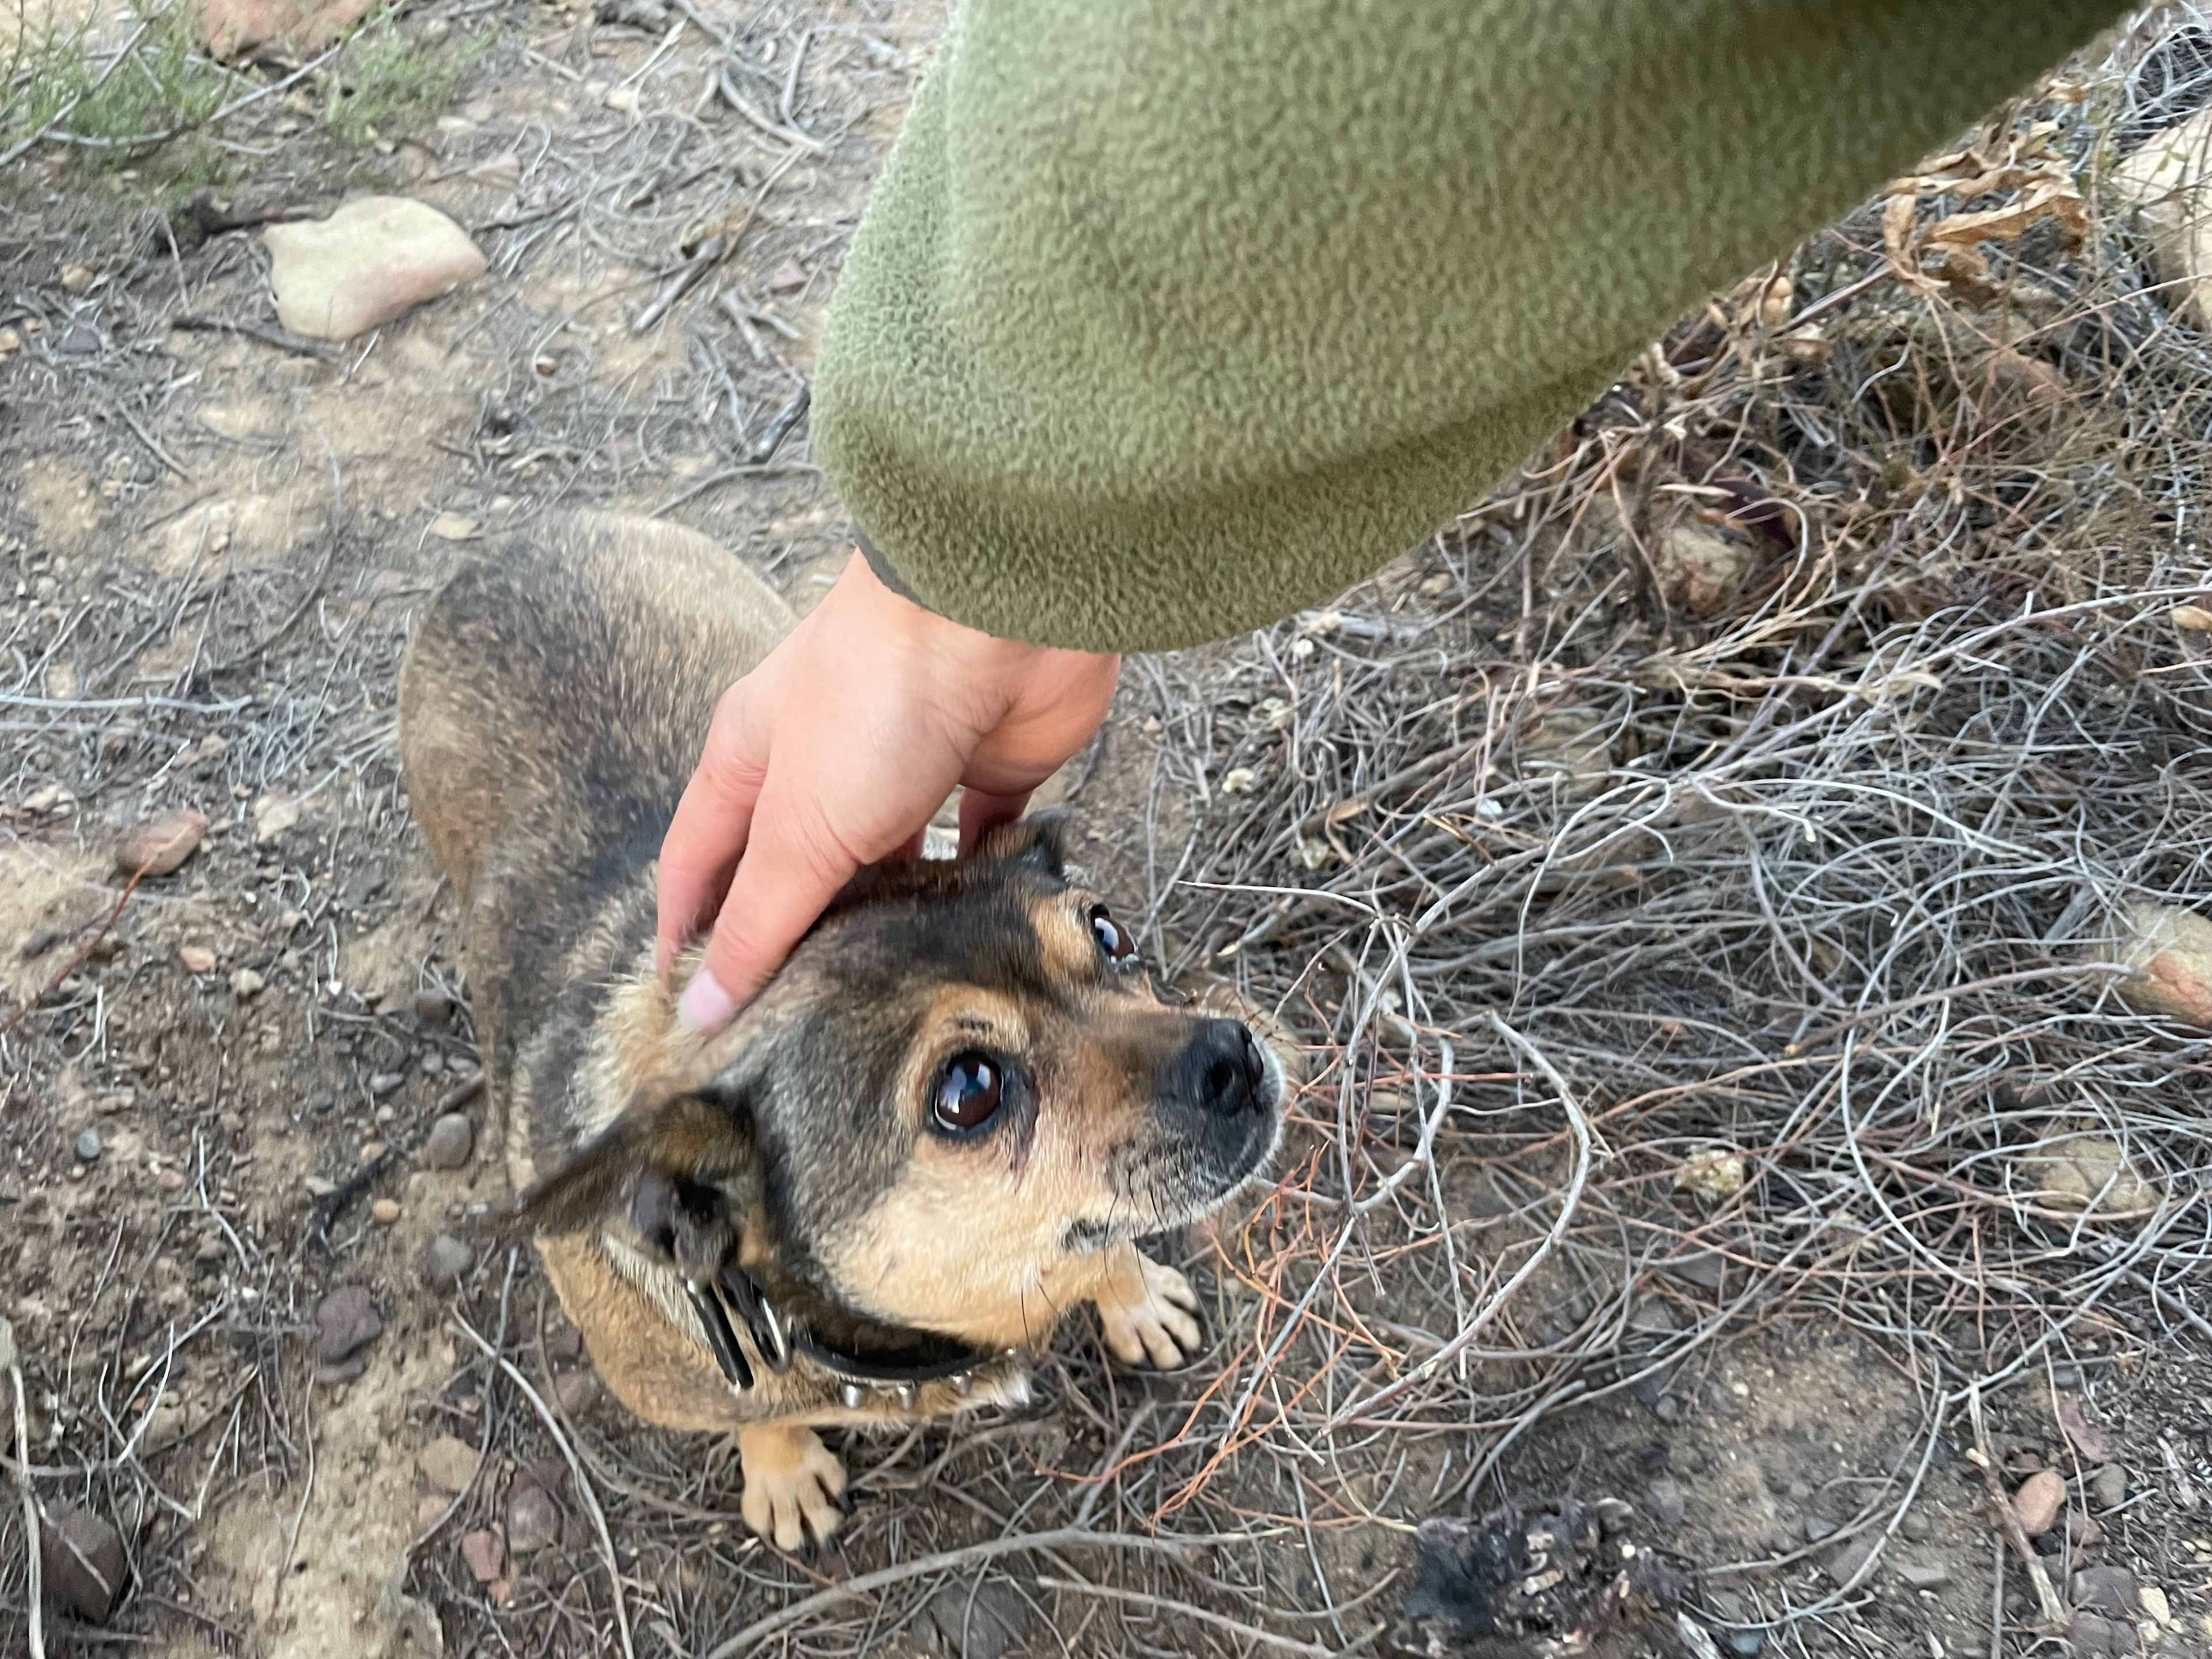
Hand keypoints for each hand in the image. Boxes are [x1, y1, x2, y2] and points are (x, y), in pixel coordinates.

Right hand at [657, 551, 1119, 1029]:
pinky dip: (971, 893)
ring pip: (888, 870)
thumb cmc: (874, 693)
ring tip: (885, 1010)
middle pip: (794, 873)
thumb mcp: (798, 824)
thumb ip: (757, 918)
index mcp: (751, 759)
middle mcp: (823, 762)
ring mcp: (907, 767)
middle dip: (794, 947)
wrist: (996, 614)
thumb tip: (700, 1007)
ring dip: (886, 928)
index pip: (699, 864)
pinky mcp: (986, 773)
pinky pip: (975, 849)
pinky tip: (969, 947)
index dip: (688, 937)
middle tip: (796, 1043)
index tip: (688, 1019)